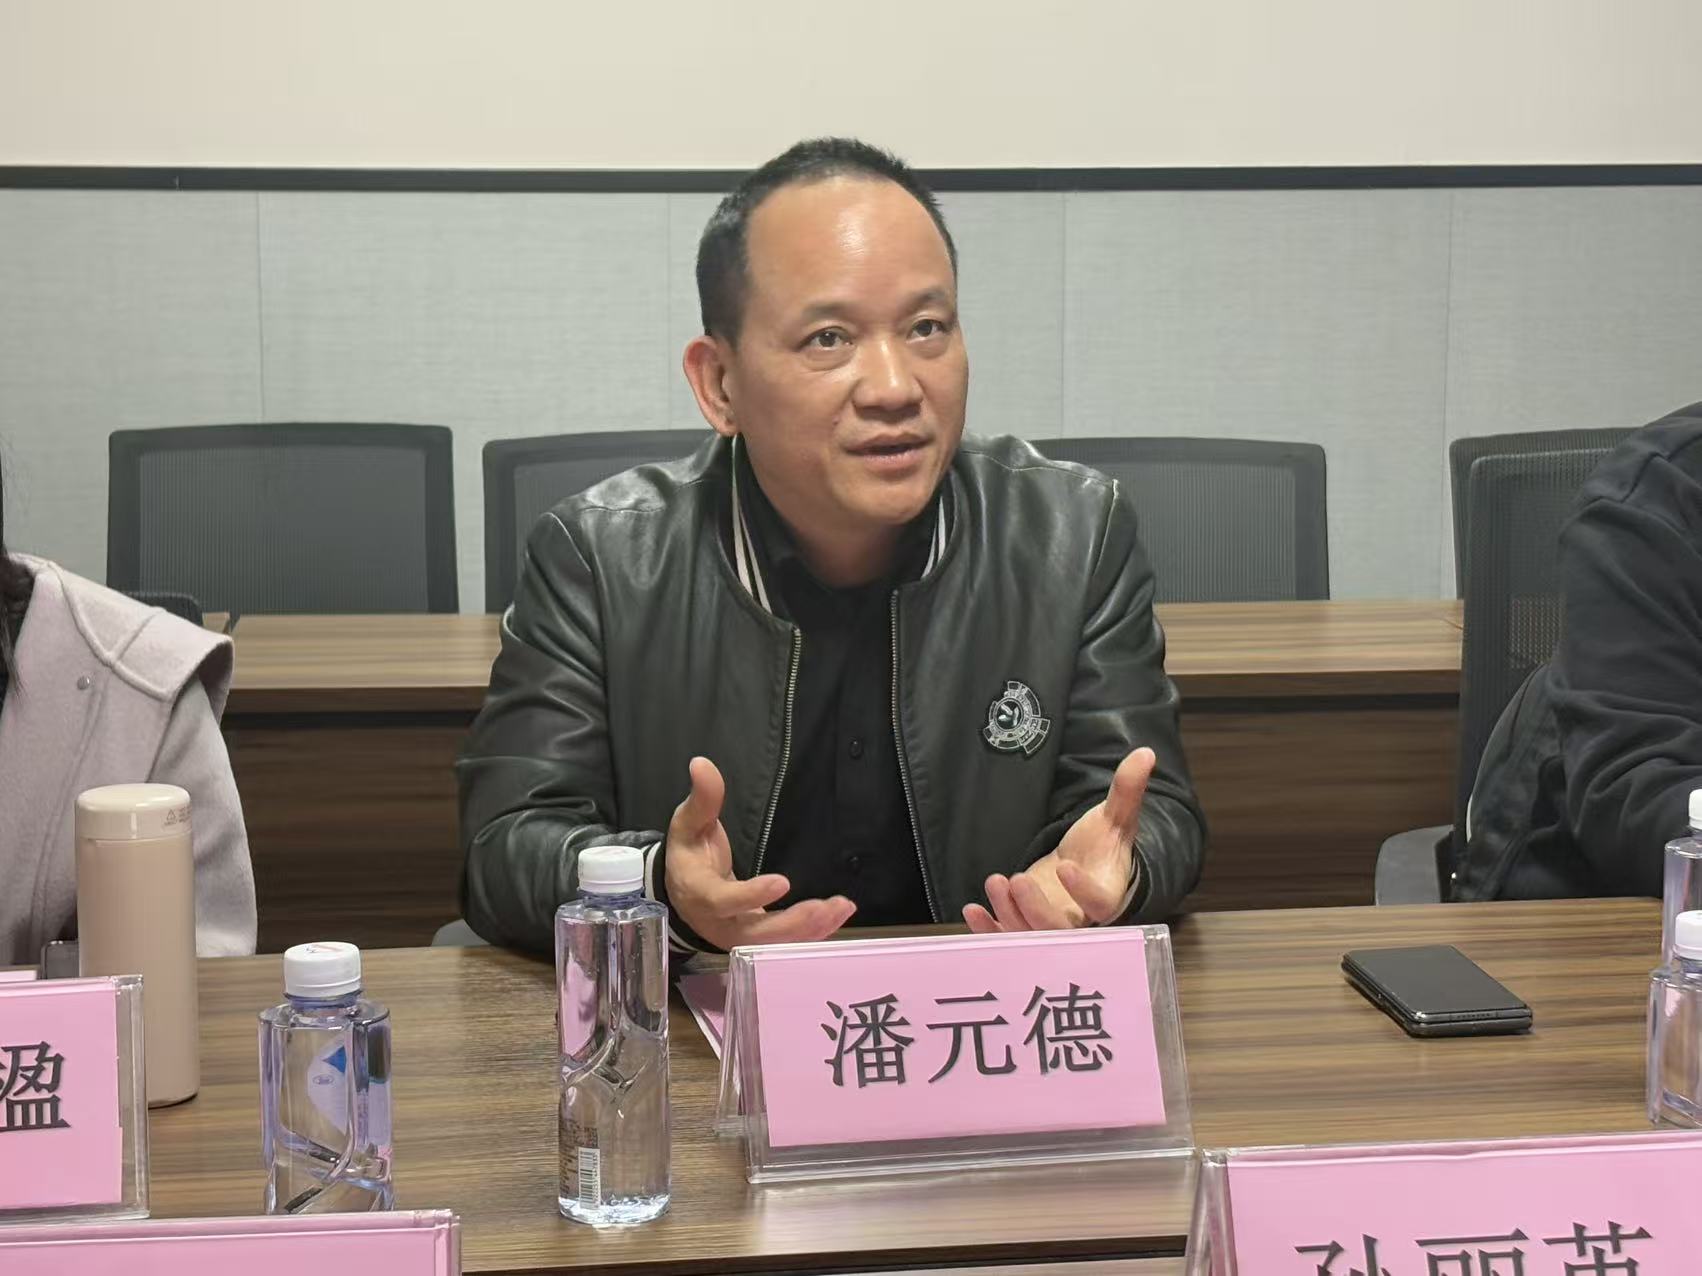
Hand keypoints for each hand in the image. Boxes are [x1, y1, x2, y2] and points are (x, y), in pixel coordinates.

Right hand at [662, 756, 855, 948]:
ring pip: (775, 943)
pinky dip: (813, 932)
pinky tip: (838, 913)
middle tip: (822, 907)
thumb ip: (702, 799)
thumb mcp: (688, 825)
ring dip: (810, 929)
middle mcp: (720, 924)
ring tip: (840, 907)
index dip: (751, 896)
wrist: (684, 893)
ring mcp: (739, 938)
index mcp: (700, 894)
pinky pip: (785, 943)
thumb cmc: (689, 855)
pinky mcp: (758, 940)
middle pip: (755, 935)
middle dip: (791, 924)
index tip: (782, 882)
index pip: (723, 900)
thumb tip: (701, 764)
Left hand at [963, 747, 1153, 932]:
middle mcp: (1080, 918)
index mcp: (1107, 894)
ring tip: (995, 881)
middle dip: (1035, 910)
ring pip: (1031, 937)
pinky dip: (988, 929)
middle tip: (1017, 879)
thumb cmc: (1102, 845)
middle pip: (1061, 931)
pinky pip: (1007, 938)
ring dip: (1009, 914)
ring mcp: (1051, 926)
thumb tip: (1145, 753)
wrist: (1085, 868)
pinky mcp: (1026, 927)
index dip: (1084, 891)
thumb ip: (1127, 790)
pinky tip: (973, 909)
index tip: (1066, 865)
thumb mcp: (1115, 817)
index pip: (1101, 903)